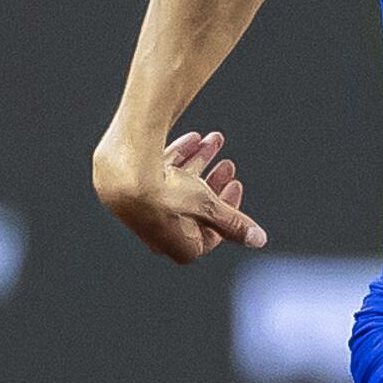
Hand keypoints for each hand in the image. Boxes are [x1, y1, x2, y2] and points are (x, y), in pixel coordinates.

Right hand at [93, 128, 265, 265]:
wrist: (124, 172)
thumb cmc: (166, 195)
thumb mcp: (208, 207)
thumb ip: (233, 223)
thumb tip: (258, 239)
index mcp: (178, 245)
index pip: (210, 233)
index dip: (228, 209)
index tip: (236, 183)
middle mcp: (159, 231)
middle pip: (194, 208)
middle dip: (214, 182)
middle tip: (228, 164)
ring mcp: (143, 209)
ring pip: (177, 185)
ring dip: (199, 162)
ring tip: (213, 140)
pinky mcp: (131, 187)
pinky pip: (159, 173)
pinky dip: (179, 156)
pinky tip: (192, 138)